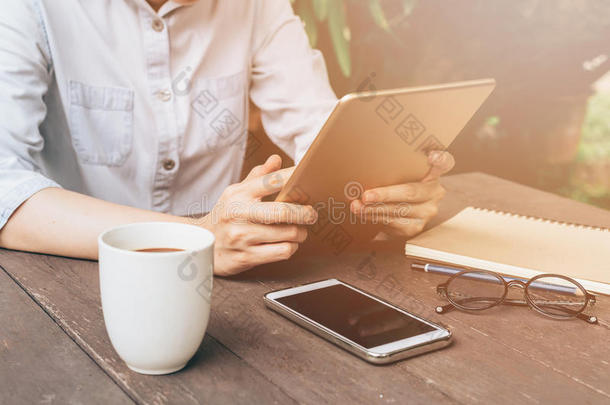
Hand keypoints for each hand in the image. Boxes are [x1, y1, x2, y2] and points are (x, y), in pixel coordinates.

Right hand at [202, 155, 316, 275]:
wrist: (200, 243)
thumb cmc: (225, 215)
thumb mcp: (235, 192)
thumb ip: (258, 177)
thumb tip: (276, 159)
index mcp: (238, 194)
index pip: (271, 181)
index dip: (294, 178)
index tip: (309, 178)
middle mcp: (239, 214)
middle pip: (283, 211)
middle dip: (305, 213)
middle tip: (311, 213)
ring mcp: (242, 237)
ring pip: (287, 234)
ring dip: (300, 233)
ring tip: (299, 230)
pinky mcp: (246, 257)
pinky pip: (282, 251)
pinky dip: (291, 247)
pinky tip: (288, 244)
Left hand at [349, 151, 454, 238]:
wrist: (398, 210)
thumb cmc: (396, 182)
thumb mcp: (400, 171)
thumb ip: (394, 166)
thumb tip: (363, 162)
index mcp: (433, 173)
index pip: (445, 163)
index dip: (440, 159)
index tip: (433, 156)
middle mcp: (435, 192)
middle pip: (411, 192)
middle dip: (385, 194)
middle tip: (366, 195)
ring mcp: (427, 211)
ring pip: (399, 210)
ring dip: (374, 209)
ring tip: (357, 206)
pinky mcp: (416, 227)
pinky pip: (394, 223)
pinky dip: (375, 217)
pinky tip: (363, 213)